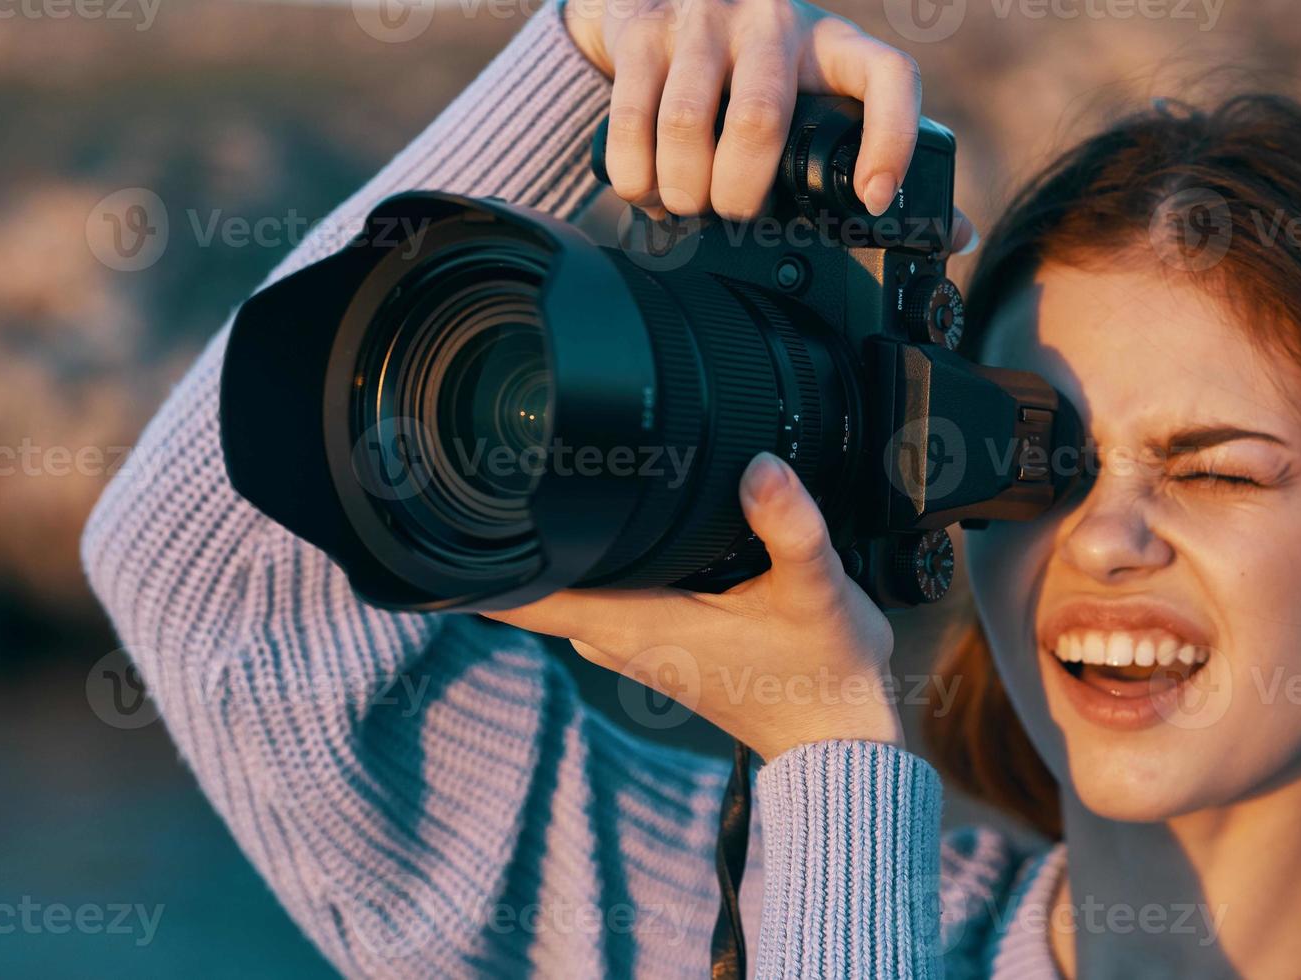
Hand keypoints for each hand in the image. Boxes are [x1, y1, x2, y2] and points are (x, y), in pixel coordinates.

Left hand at [482, 453, 902, 760]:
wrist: (839, 738)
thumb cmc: (822, 673)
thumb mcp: (815, 591)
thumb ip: (789, 527)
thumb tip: (762, 467)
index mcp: (636, 625)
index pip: (523, 597)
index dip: (483, 554)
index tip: (460, 504)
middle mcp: (619, 640)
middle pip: (534, 582)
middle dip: (521, 526)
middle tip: (513, 458)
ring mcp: (632, 646)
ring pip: (569, 587)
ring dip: (560, 547)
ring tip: (550, 481)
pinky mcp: (654, 645)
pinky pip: (600, 595)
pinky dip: (598, 564)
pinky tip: (618, 529)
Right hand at [563, 0, 975, 241]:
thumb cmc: (753, 65)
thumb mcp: (817, 92)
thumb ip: (873, 156)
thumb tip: (955, 233)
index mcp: (832, 44)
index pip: (886, 76)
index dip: (891, 139)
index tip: (873, 200)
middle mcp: (773, 22)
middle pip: (762, 118)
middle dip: (740, 191)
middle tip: (733, 213)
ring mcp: (705, 20)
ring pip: (691, 122)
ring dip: (683, 188)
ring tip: (685, 205)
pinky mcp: (645, 30)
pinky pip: (635, 117)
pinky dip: (636, 172)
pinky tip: (644, 187)